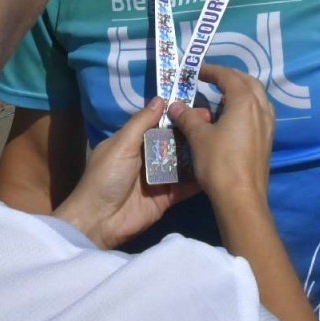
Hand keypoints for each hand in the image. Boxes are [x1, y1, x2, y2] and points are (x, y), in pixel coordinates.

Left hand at [53, 97, 201, 250]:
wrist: (100, 221)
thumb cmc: (106, 177)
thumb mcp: (121, 145)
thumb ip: (141, 123)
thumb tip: (160, 99)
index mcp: (133, 141)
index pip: (158, 123)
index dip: (176, 115)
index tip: (198, 105)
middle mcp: (147, 157)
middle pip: (173, 141)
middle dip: (191, 132)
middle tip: (214, 122)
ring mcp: (159, 177)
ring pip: (182, 161)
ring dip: (198, 152)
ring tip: (219, 141)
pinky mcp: (167, 197)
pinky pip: (186, 185)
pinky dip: (199, 178)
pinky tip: (216, 167)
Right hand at [168, 63, 274, 207]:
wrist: (241, 198)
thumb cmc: (219, 163)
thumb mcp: (198, 137)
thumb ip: (187, 117)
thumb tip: (175, 105)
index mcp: (245, 102)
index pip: (229, 77)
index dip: (212, 71)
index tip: (197, 71)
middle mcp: (261, 109)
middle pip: (249, 82)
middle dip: (230, 77)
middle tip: (212, 79)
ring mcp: (268, 126)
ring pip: (258, 98)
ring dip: (242, 91)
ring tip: (222, 97)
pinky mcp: (267, 140)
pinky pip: (259, 113)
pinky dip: (247, 107)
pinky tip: (233, 118)